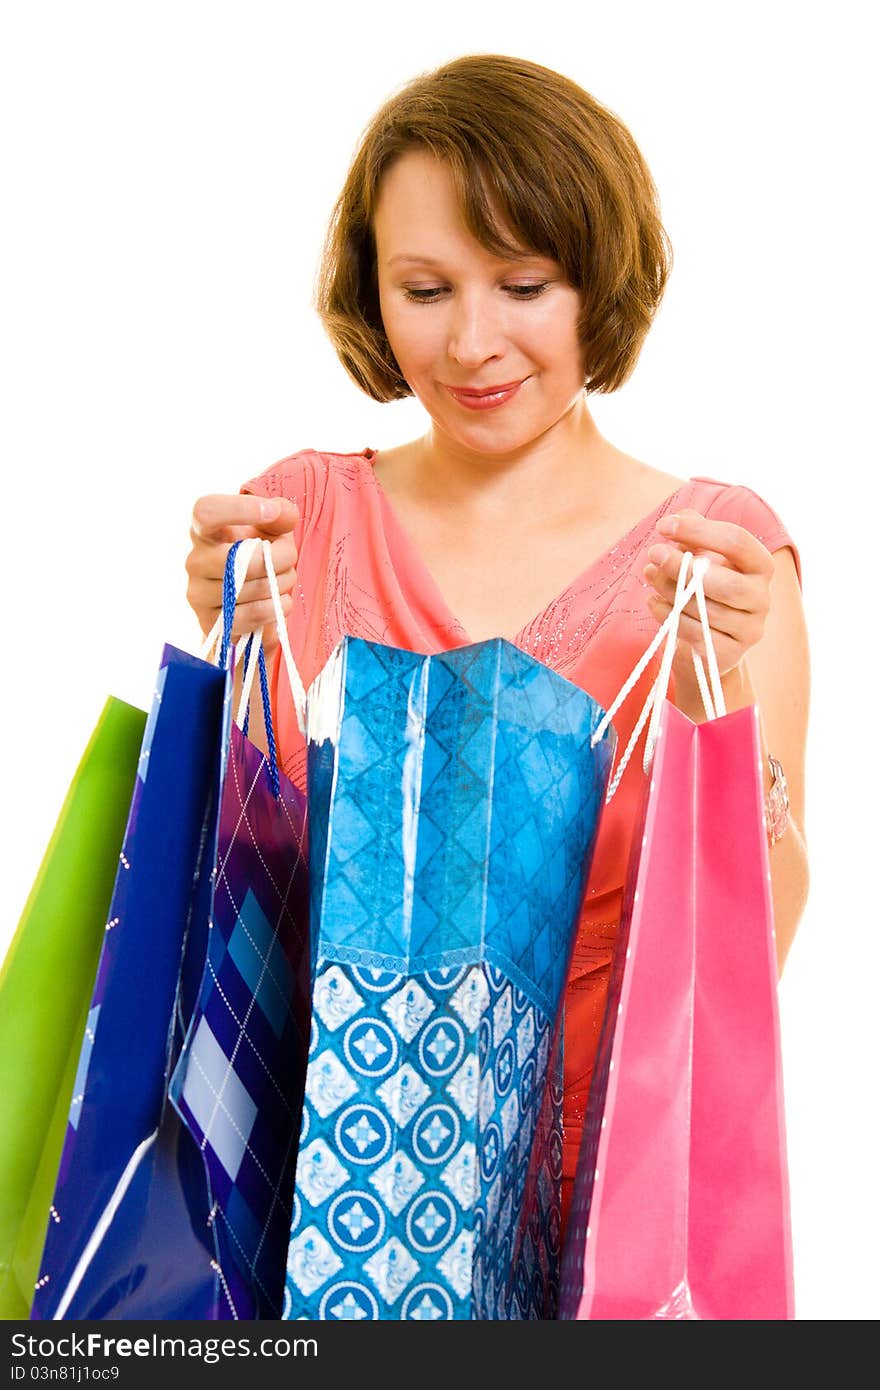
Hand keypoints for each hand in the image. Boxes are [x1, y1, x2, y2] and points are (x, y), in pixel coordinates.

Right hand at [185, 493, 299, 654]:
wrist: (248, 604)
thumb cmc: (258, 558)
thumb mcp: (272, 530)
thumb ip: (281, 514)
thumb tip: (281, 513)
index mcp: (204, 530)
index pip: (206, 511)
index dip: (239, 509)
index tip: (271, 512)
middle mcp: (195, 560)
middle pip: (239, 557)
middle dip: (279, 557)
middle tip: (290, 558)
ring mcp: (198, 593)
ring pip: (251, 587)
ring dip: (281, 583)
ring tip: (282, 580)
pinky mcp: (210, 623)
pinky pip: (252, 614)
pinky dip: (276, 607)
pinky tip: (280, 601)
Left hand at [642, 508, 774, 696]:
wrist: (708, 642)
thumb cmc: (705, 590)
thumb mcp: (701, 558)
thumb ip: (693, 536)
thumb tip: (679, 518)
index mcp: (760, 565)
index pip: (737, 542)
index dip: (700, 531)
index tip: (664, 525)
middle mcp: (762, 597)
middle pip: (727, 583)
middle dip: (683, 567)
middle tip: (653, 553)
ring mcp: (750, 629)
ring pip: (706, 610)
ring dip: (671, 590)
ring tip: (650, 576)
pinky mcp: (730, 653)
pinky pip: (696, 634)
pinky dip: (669, 616)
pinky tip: (653, 603)